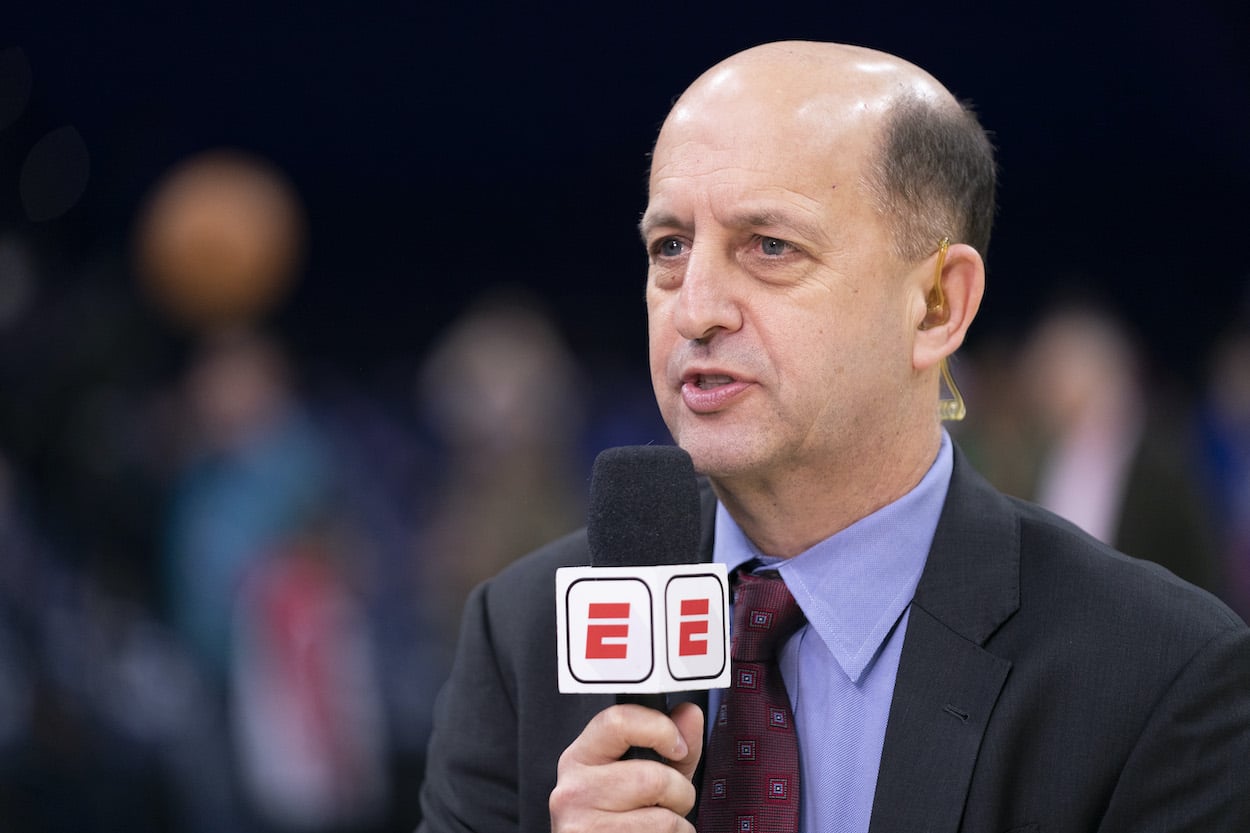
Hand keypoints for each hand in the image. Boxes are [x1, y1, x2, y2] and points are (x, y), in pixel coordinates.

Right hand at [550, 701, 704, 831]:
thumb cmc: (619, 822)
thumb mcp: (643, 778)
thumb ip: (668, 745)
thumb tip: (689, 713)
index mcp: (580, 758)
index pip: (618, 721)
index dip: (660, 729)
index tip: (677, 745)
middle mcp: (574, 790)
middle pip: (652, 777)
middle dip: (680, 792)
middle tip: (670, 802)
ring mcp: (583, 825)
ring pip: (664, 817)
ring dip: (679, 823)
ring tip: (658, 824)